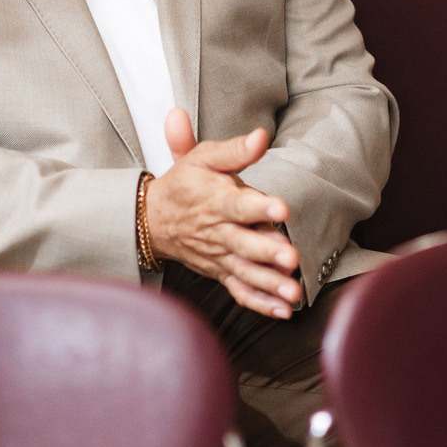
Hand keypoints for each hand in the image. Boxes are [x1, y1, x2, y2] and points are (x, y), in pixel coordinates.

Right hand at [144, 109, 299, 318]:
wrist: (152, 218)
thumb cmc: (185, 183)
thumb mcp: (204, 158)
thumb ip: (234, 150)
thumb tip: (260, 135)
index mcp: (215, 200)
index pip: (239, 205)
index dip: (260, 207)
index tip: (281, 209)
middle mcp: (218, 232)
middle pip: (243, 244)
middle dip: (267, 252)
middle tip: (292, 257)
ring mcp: (219, 256)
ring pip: (245, 272)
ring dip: (269, 284)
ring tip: (293, 293)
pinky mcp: (221, 272)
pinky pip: (240, 290)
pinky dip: (260, 303)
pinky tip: (283, 311)